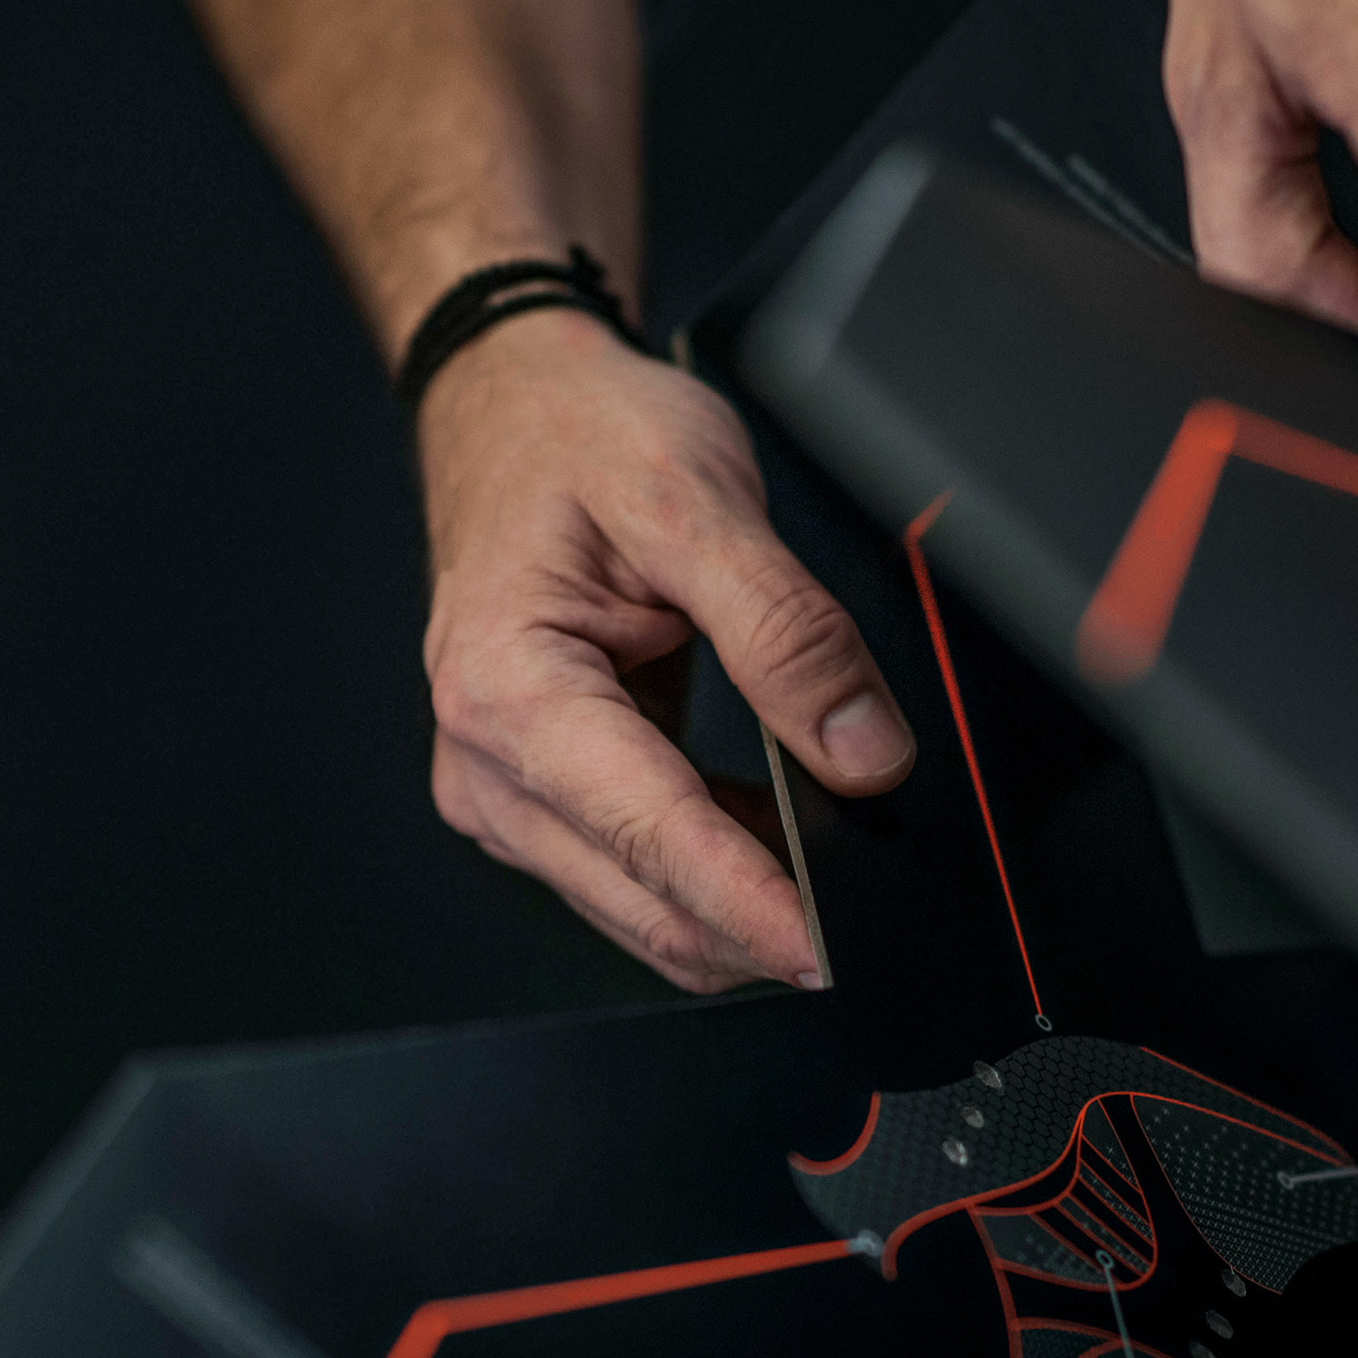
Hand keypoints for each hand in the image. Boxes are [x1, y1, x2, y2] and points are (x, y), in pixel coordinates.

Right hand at [419, 308, 916, 990]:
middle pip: (644, 902)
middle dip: (756, 924)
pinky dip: (713, 873)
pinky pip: (634, 874)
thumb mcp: (696, 502)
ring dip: (736, 904)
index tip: (827, 953)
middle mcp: (487, 762)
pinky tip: (771, 834)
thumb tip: (861, 750)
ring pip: (641, 909)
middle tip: (870, 910)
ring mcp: (504, 790)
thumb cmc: (575, 436)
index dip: (751, 907)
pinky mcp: (535, 796)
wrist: (511, 404)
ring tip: (828, 854)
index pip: (650, 838)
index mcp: (508, 689)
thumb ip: (786, 632)